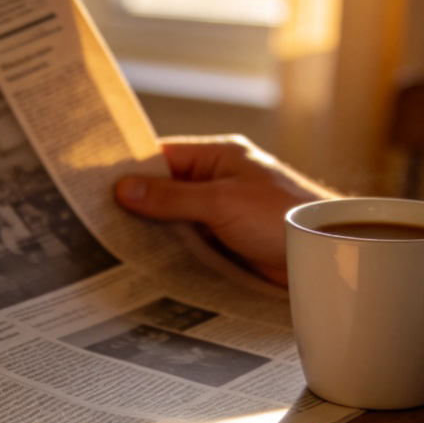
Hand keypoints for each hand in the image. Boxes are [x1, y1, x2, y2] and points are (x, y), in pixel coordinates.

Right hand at [115, 135, 336, 285]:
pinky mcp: (226, 245)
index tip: (94, 185)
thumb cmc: (284, 217)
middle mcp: (217, 182)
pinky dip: (169, 253)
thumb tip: (124, 189)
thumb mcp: (221, 202)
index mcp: (218, 157)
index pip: (161, 157)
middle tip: (94, 221)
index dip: (129, 170)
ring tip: (110, 246)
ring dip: (151, 233)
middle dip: (135, 205)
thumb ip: (172, 197)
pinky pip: (188, 245)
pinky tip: (145, 265)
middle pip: (164, 191)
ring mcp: (221, 215)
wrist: (329, 256)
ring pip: (174, 220)